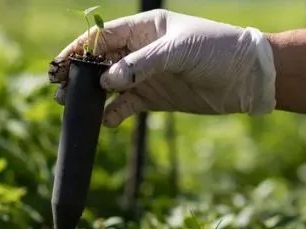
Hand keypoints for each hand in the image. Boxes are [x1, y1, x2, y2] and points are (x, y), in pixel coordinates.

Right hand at [48, 9, 276, 126]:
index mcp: (145, 28)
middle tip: (58, 90)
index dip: (80, 49)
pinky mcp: (156, 99)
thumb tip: (106, 81)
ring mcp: (148, 76)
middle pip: (101, 62)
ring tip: (72, 108)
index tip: (59, 64)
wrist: (247, 77)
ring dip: (92, 97)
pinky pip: (127, 107)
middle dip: (79, 76)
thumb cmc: (216, 50)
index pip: (104, 37)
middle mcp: (142, 51)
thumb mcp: (177, 52)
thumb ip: (140, 65)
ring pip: (110, 86)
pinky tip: (105, 122)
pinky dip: (114, 114)